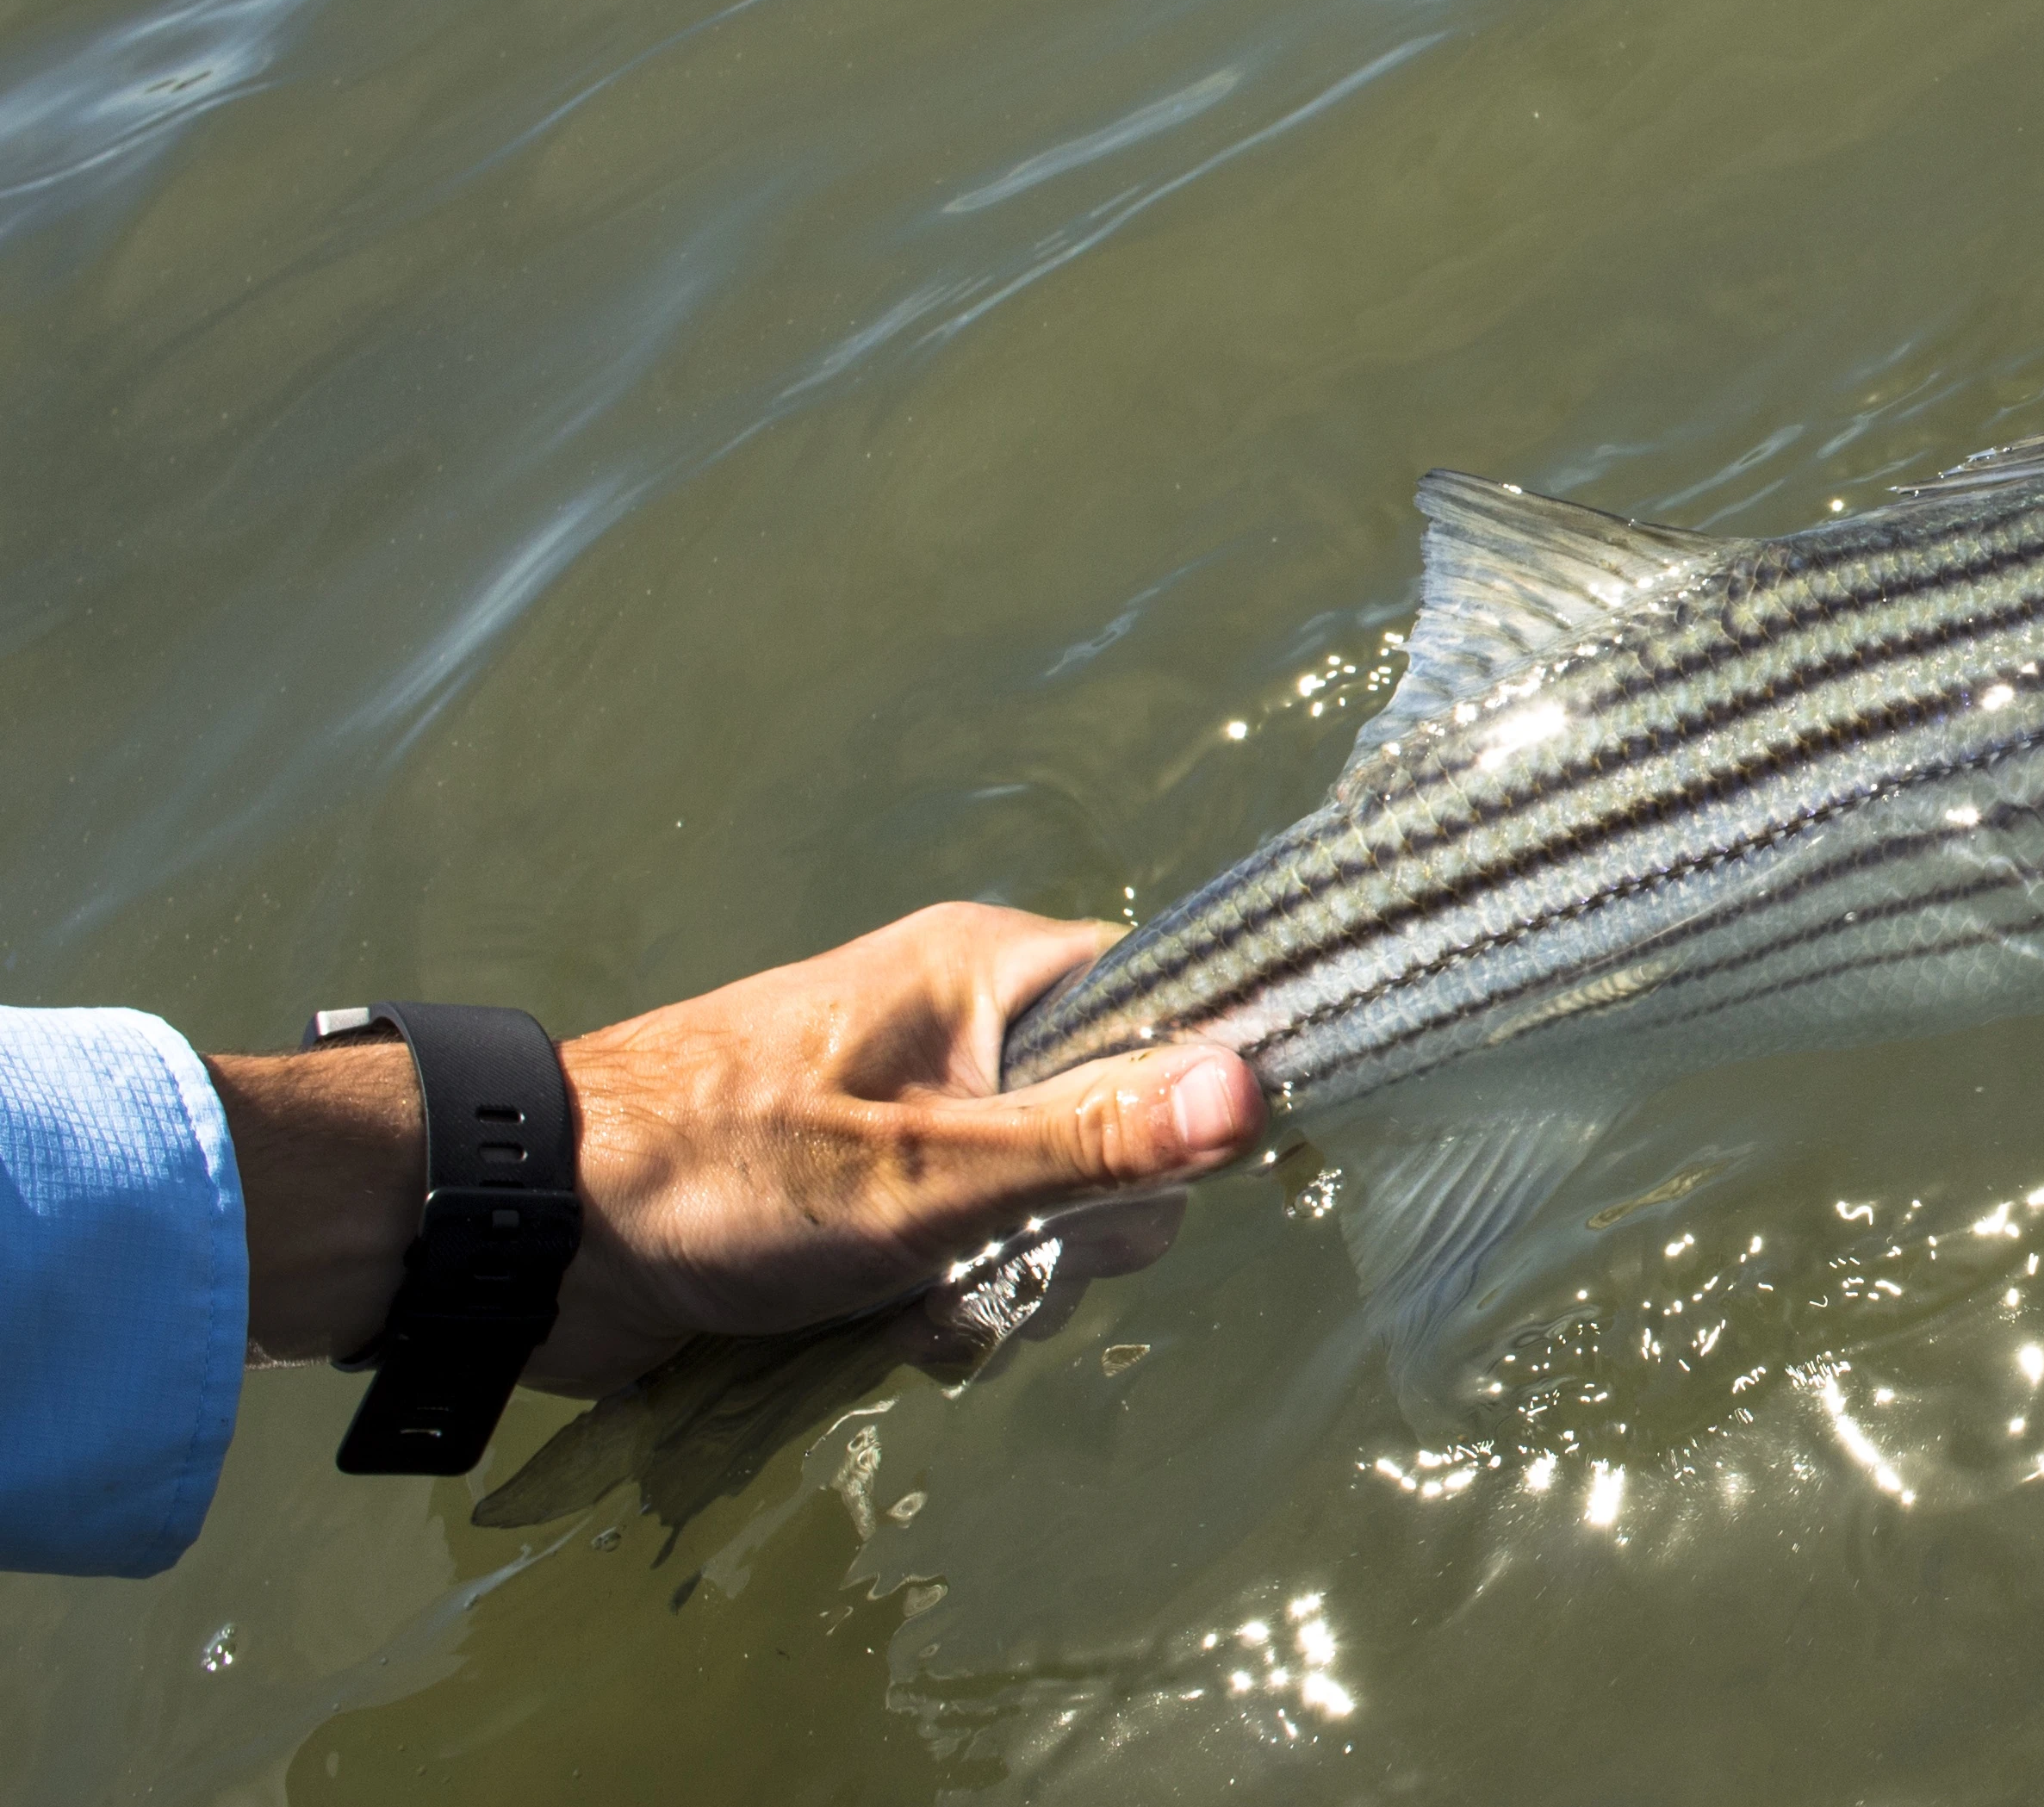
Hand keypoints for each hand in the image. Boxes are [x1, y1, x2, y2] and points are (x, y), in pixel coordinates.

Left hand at [209, 903, 1264, 1396]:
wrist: (527, 1238)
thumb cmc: (720, 1176)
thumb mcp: (926, 1173)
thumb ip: (1095, 1139)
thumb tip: (1258, 1094)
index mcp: (989, 972)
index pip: (1171, 1003)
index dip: (1188, 1096)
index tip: (1154, 1179)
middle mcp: (969, 1028)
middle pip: (1125, 1132)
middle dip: (1077, 1230)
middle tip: (1000, 1260)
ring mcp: (925, 1113)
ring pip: (1055, 1211)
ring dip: (1009, 1284)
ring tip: (918, 1309)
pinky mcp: (882, 1192)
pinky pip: (981, 1251)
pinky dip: (953, 1304)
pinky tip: (893, 1330)